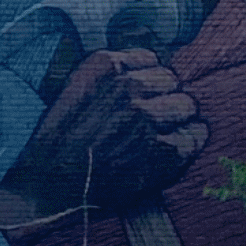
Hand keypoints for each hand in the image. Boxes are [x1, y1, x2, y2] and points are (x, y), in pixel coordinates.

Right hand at [27, 47, 207, 193]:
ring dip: (176, 120)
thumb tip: (142, 71)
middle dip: (161, 98)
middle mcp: (128, 87)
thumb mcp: (69, 91)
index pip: (149, 58)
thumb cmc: (56, 144)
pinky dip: (187, 143)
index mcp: (102, 67)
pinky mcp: (167, 150)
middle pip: (171, 80)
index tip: (135, 95)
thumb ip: (105, 77)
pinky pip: (197, 134)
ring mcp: (149, 118)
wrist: (48, 187)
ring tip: (156, 137)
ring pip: (187, 105)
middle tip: (145, 121)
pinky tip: (165, 153)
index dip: (144, 78)